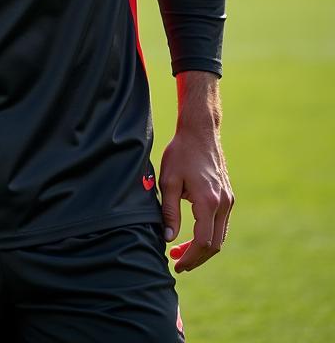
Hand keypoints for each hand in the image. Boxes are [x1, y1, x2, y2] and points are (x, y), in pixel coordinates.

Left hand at [159, 123, 233, 272]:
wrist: (200, 133)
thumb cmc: (180, 153)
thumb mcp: (168, 181)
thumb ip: (169, 211)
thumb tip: (168, 238)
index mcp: (209, 201)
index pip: (203, 242)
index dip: (190, 257)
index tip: (176, 265)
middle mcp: (224, 204)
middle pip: (214, 245)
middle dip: (196, 258)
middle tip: (177, 263)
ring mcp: (229, 201)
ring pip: (219, 236)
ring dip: (202, 248)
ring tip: (180, 252)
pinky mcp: (228, 197)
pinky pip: (221, 225)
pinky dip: (208, 235)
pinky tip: (192, 236)